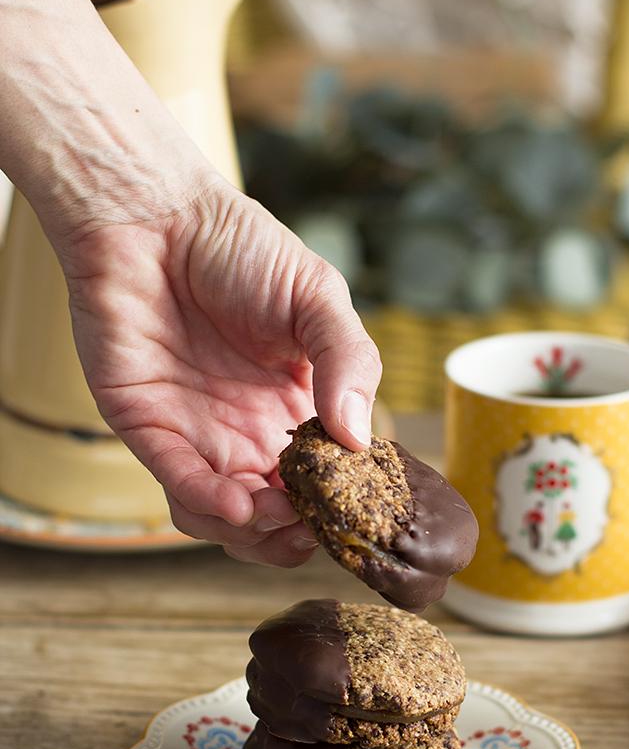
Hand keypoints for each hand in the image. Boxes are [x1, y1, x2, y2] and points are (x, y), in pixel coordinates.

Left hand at [60, 180, 381, 565]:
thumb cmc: (240, 247)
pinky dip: (208, 503)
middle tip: (312, 526)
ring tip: (275, 514)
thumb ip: (348, 363)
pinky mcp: (149, 428)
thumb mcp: (319, 299)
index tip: (356, 509)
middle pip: (275, 516)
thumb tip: (359, 439)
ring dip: (253, 531)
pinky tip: (237, 503)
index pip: (321, 479)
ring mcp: (198, 435)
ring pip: (224, 518)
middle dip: (294, 533)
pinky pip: (178, 483)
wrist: (155, 215)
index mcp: (294, 410)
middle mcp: (247, 433)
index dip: (338, 503)